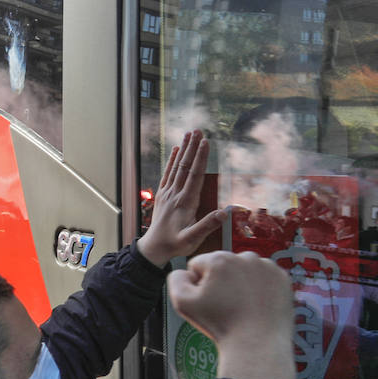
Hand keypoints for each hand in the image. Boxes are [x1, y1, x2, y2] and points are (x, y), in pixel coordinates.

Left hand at [139, 130, 227, 266]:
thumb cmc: (175, 245)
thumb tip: (223, 213)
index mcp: (184, 202)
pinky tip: (175, 149)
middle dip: (192, 147)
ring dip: (183, 149)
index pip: (194, 175)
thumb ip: (207, 226)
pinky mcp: (163, 195)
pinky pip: (168, 173)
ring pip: (176, 167)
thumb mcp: (192, 239)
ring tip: (189, 133)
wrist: (154, 248)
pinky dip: (171, 160)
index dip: (200, 158)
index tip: (206, 142)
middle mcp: (175, 194)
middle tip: (198, 130)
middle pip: (185, 166)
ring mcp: (167, 193)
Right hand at [168, 251, 294, 378]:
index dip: (197, 285)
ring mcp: (266, 266)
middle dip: (220, 281)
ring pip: (243, 270)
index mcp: (219, 259)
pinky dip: (259, 288)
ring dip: (239, 283)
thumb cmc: (220, 324)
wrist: (257, 344)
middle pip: (222, 265)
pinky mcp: (282, 278)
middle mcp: (244, 256)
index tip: (208, 302)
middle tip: (225, 306)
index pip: (198, 265)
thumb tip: (186, 272)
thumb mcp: (182, 303)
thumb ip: (176, 279)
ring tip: (241, 307)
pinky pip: (263, 278)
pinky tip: (256, 306)